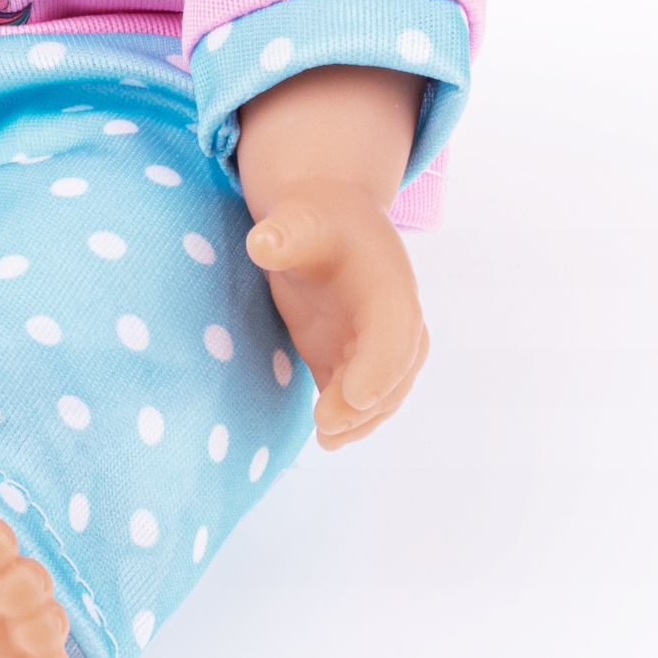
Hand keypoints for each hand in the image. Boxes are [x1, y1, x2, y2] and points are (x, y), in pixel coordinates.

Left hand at [245, 179, 427, 447]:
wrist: (325, 222)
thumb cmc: (315, 218)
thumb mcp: (301, 218)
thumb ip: (284, 234)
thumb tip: (262, 245)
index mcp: (391, 286)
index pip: (393, 331)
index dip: (379, 366)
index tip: (353, 395)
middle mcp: (395, 322)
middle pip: (393, 372)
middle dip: (365, 403)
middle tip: (327, 425)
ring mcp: (376, 345)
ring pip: (382, 393)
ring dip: (360, 419)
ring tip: (328, 439)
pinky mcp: (353, 359)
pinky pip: (359, 397)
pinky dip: (348, 419)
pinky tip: (328, 438)